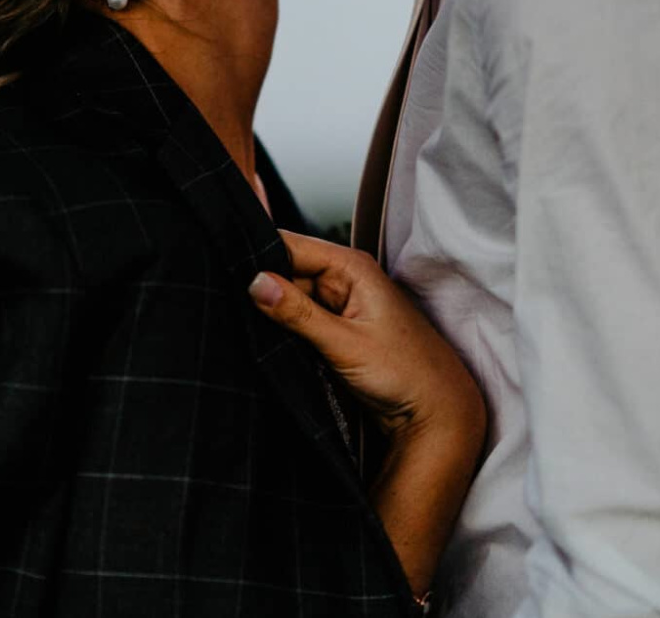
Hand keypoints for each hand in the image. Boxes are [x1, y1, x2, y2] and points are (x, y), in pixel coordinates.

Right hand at [248, 230, 484, 445]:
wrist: (436, 415)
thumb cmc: (407, 374)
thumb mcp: (345, 344)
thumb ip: (297, 313)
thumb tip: (255, 282)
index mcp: (351, 267)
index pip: (291, 245)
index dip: (257, 255)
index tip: (223, 271)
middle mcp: (344, 279)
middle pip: (285, 271)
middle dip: (261, 289)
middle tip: (229, 308)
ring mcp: (339, 305)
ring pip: (288, 299)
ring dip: (272, 314)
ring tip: (250, 330)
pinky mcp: (335, 330)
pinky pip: (299, 321)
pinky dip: (284, 332)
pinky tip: (270, 343)